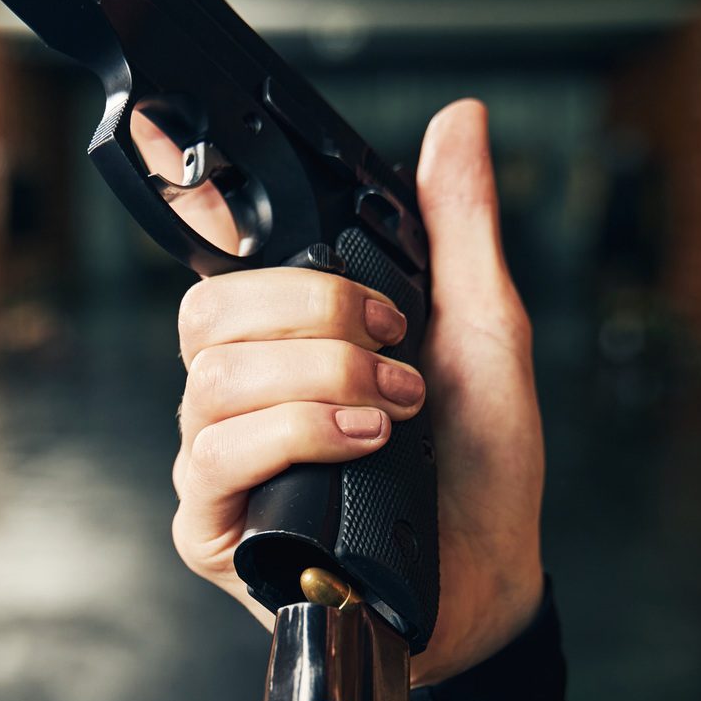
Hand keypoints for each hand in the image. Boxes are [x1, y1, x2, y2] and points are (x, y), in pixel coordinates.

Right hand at [170, 99, 544, 684]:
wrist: (494, 580)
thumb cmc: (480, 469)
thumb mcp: (484, 331)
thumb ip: (459, 226)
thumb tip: (458, 120)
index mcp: (284, 349)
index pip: (222, 275)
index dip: (250, 251)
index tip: (347, 274)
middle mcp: (238, 403)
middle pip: (206, 318)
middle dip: (310, 318)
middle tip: (391, 349)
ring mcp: (219, 467)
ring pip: (215, 383)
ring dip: (320, 381)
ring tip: (394, 411)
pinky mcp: (215, 531)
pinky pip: (217, 458)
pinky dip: (294, 435)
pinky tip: (359, 444)